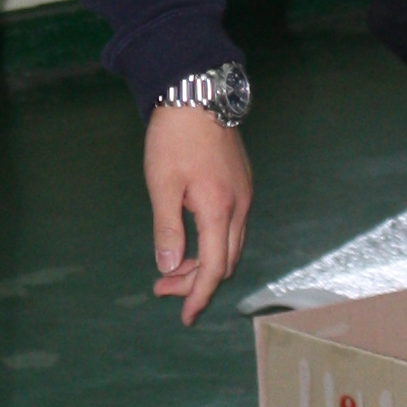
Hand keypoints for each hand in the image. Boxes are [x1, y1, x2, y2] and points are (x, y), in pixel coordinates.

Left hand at [145, 109, 252, 323]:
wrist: (198, 91)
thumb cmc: (175, 136)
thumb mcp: (162, 184)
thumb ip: (167, 228)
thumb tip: (169, 267)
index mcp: (219, 209)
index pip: (214, 268)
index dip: (199, 295)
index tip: (185, 315)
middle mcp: (239, 206)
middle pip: (225, 262)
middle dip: (197, 282)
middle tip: (162, 287)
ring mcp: (244, 194)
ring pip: (230, 245)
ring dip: (204, 262)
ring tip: (171, 266)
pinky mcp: (241, 184)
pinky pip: (232, 227)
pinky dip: (212, 243)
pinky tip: (190, 238)